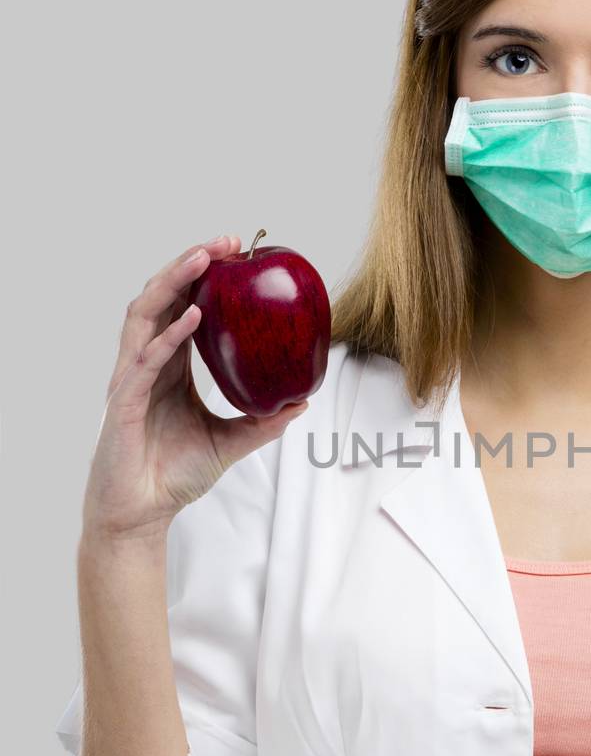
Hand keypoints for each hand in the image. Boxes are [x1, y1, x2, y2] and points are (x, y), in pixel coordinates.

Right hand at [81, 235, 310, 544]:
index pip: (182, 307)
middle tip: (223, 242)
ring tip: (203, 259)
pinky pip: (145, 359)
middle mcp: (146, 363)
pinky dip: (169, 334)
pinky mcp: (122, 401)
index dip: (202, 277)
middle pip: (162, 298)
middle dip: (189, 264)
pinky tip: (193, 315)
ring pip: (145, 315)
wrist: (143, 514)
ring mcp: (130, 378)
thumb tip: (303, 401)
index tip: (234, 254)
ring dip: (173, 282)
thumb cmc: (174, 475)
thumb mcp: (231, 442)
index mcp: (168, 367)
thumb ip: (262, 421)